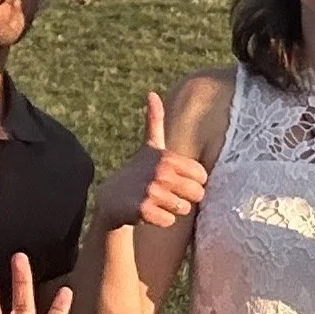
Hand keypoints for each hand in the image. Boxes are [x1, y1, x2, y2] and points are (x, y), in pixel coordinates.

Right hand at [94, 92, 208, 230]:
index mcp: (168, 157)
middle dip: (186, 198)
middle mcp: (161, 173)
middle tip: (169, 194)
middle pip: (198, 194)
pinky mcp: (144, 211)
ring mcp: (152, 192)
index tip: (177, 181)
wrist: (111, 197)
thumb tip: (152, 93)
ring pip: (185, 209)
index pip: (202, 176)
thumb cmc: (138, 171)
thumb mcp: (149, 146)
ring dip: (173, 210)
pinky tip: (150, 213)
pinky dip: (162, 220)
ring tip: (158, 202)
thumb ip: (155, 121)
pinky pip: (169, 221)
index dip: (192, 182)